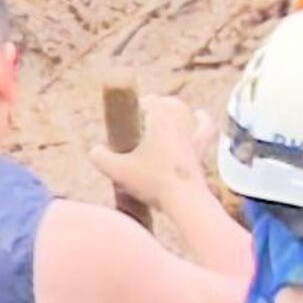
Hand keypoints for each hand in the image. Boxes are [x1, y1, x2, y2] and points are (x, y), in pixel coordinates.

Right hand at [92, 90, 210, 222]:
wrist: (186, 201)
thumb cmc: (152, 182)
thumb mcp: (116, 170)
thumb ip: (99, 156)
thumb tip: (97, 150)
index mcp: (161, 122)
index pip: (150, 100)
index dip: (136, 104)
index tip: (125, 118)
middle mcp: (179, 126)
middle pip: (169, 104)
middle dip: (154, 106)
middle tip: (140, 117)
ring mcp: (192, 140)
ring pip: (189, 116)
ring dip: (179, 111)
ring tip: (171, 109)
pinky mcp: (200, 154)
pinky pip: (205, 132)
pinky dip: (203, 122)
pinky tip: (200, 116)